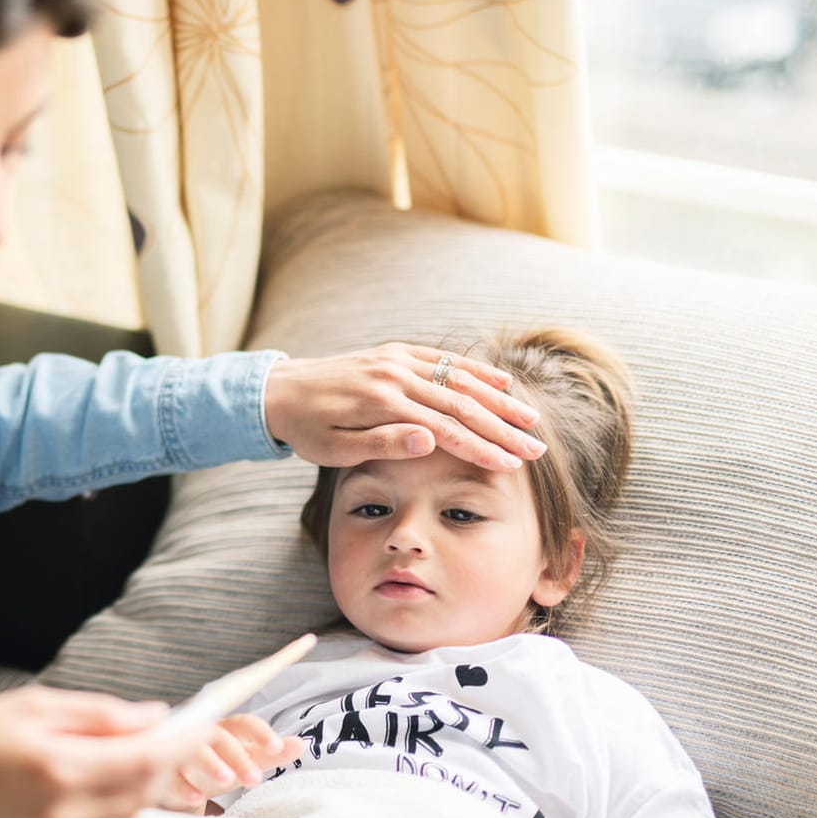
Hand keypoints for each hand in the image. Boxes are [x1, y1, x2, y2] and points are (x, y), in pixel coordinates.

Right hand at [0, 686, 184, 817]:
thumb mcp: (29, 705)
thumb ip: (98, 714)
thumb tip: (155, 716)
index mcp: (57, 767)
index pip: (148, 758)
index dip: (183, 741)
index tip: (201, 724)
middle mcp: (61, 815)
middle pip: (147, 792)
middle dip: (163, 763)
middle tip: (158, 737)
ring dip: (139, 795)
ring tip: (112, 766)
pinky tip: (94, 799)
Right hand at [156, 714, 302, 812]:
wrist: (176, 776)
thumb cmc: (217, 764)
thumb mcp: (244, 760)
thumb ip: (268, 753)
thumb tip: (301, 744)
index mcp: (225, 728)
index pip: (244, 723)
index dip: (261, 733)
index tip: (277, 748)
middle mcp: (201, 734)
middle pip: (219, 737)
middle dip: (237, 756)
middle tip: (255, 779)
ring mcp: (179, 751)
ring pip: (192, 751)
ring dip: (210, 764)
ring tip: (228, 782)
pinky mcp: (163, 771)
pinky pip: (170, 775)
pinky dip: (183, 787)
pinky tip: (197, 799)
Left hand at [263, 343, 545, 471]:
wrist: (279, 390)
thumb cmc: (306, 429)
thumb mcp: (335, 448)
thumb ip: (383, 443)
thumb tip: (429, 441)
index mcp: (382, 403)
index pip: (445, 429)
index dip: (481, 448)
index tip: (511, 465)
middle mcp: (395, 375)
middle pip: (461, 403)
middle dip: (502, 427)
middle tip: (537, 449)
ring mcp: (397, 360)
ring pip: (459, 379)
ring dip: (499, 399)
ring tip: (531, 420)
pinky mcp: (396, 353)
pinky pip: (443, 359)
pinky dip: (475, 369)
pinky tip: (503, 381)